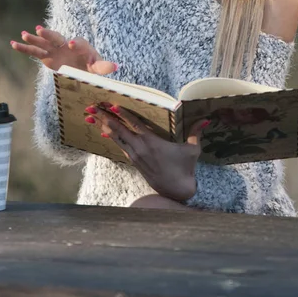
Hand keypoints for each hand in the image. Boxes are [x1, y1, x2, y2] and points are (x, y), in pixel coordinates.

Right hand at [10, 26, 116, 74]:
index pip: (78, 42)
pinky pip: (35, 51)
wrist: (83, 68)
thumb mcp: (98, 68)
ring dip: (34, 39)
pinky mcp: (47, 56)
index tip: (70, 43)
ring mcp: (56, 50)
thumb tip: (116, 66)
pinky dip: (24, 48)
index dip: (75, 43)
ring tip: (24, 34)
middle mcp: (67, 44)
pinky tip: (13, 43)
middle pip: (58, 37)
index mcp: (81, 47)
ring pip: (44, 43)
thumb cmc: (92, 67)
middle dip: (50, 35)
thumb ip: (104, 66)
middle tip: (41, 30)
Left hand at [84, 103, 210, 200]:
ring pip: (116, 138)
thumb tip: (206, 119)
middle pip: (119, 130)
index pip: (134, 124)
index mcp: (152, 142)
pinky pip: (120, 147)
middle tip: (91, 108)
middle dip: (105, 118)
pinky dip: (112, 138)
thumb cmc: (185, 169)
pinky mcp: (134, 162)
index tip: (110, 104)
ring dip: (104, 127)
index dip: (122, 114)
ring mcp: (135, 156)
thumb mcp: (192, 150)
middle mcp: (140, 148)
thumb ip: (195, 132)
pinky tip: (105, 133)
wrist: (176, 191)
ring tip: (92, 117)